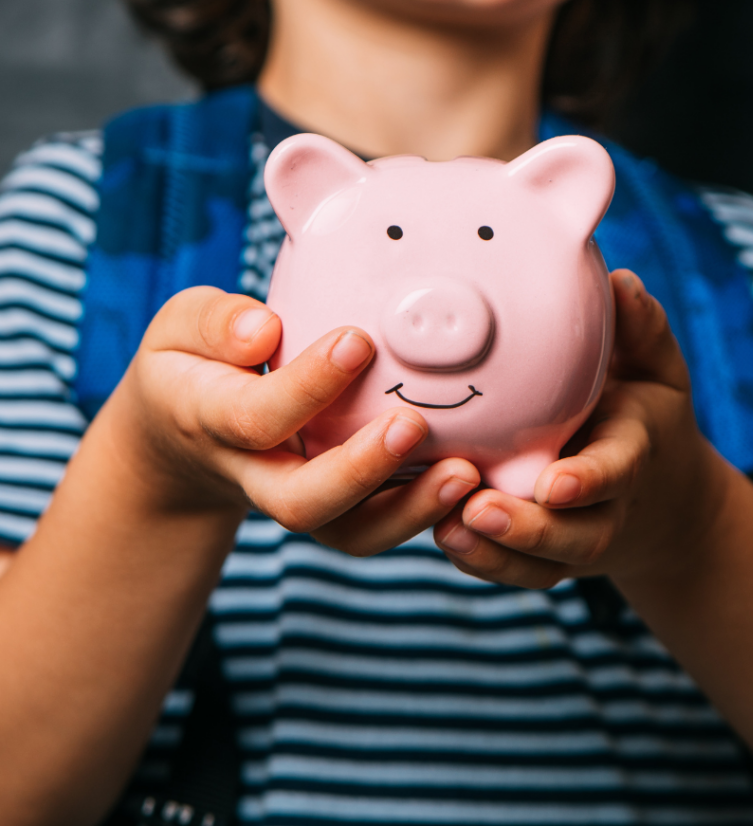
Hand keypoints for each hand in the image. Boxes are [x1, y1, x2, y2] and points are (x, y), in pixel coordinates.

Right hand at [93, 286, 479, 552]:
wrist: (183, 441)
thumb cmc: (195, 366)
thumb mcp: (181, 329)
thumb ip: (215, 323)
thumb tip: (264, 329)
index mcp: (208, 421)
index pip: (254, 417)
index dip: (308, 385)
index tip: (358, 340)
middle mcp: (252, 474)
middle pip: (301, 500)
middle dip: (360, 469)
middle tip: (413, 424)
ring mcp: (295, 498)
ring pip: (347, 530)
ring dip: (408, 509)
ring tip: (464, 473)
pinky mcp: (333, 509)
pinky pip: (374, 527)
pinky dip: (421, 513)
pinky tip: (470, 482)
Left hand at [433, 269, 725, 587]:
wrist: (658, 496)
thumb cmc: (643, 414)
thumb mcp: (656, 369)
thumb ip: (643, 330)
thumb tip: (620, 283)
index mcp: (630, 455)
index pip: (616, 472)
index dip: (588, 481)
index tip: (553, 483)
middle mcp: (604, 507)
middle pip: (575, 535)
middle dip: (529, 531)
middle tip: (479, 510)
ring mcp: (571, 536)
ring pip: (539, 562)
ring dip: (496, 552)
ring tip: (448, 527)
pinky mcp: (541, 553)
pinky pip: (512, 569)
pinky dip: (480, 561)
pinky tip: (443, 536)